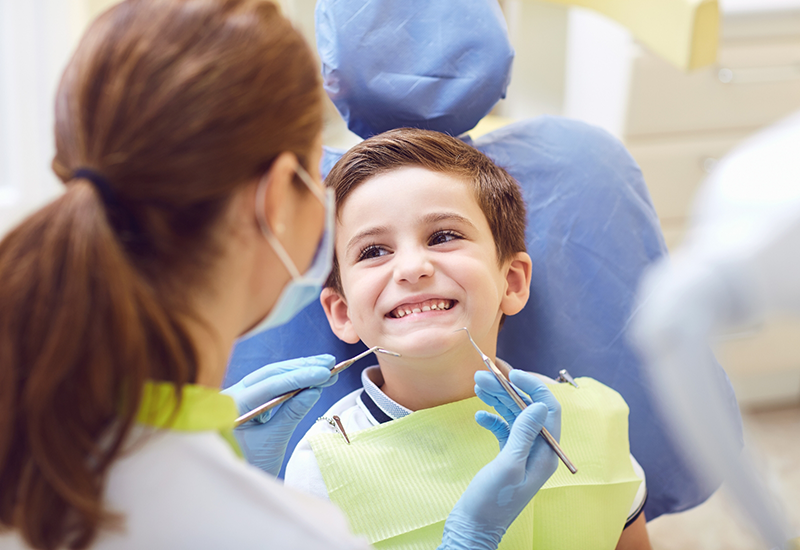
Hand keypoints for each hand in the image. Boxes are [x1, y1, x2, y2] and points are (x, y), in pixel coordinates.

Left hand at [221, 355, 336, 475]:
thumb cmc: (249, 466)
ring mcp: (240, 396)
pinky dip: (293, 382)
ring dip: (300, 371)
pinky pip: (272, 386)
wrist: (235, 485)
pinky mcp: (249, 401)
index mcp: (232, 405)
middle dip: (302, 368)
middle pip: (271, 374)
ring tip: (326, 367)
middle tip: (329, 363)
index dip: (299, 377)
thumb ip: (292, 413)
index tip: (324, 372)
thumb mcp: (272, 442)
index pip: (270, 384)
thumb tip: (314, 390)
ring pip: (272, 377)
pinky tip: (311, 378)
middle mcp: (232, 395)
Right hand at [439, 370, 560, 549]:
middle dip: (507, 390)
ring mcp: (522, 454)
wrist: (474, 528)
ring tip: (477, 385)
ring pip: (513, 417)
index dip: (533, 387)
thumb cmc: (491, 502)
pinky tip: (478, 416)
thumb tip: (540, 404)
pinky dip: (491, 419)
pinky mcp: (507, 458)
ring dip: (497, 400)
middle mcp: (537, 451)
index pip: (548, 410)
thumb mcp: (508, 465)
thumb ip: (524, 433)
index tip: (511, 373)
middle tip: (481, 376)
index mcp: (545, 453)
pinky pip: (503, 430)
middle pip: (527, 410)